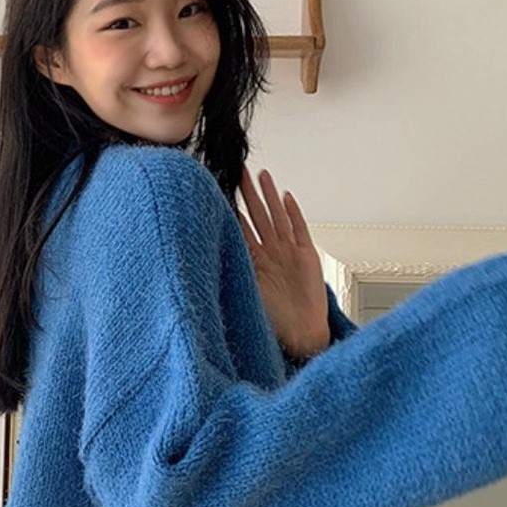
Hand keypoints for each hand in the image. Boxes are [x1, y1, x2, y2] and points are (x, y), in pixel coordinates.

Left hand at [236, 165, 329, 359]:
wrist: (303, 336)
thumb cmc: (275, 324)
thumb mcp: (245, 301)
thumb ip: (229, 284)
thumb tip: (199, 276)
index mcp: (253, 263)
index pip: (238, 229)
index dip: (229, 209)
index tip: (217, 191)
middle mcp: (270, 254)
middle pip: (257, 216)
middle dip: (247, 193)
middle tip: (238, 170)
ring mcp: (288, 253)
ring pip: (276, 217)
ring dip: (269, 196)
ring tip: (261, 175)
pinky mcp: (307, 256)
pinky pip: (299, 229)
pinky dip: (293, 213)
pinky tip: (285, 197)